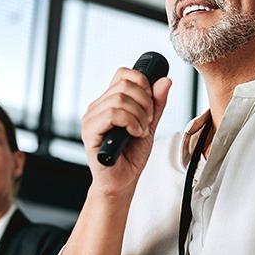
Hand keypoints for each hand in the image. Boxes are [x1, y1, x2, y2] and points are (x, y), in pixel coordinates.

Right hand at [81, 67, 171, 196]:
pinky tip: (134, 134)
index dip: (142, 83)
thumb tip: (165, 81)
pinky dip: (130, 122)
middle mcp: (98, 106)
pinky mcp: (89, 131)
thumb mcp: (150, 124)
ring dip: (139, 116)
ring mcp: (91, 118)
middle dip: (145, 103)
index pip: (123, 74)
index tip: (151, 105)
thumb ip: (157, 104)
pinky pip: (112, 114)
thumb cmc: (131, 156)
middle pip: (125, 84)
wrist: (122, 181)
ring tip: (140, 131)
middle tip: (147, 122)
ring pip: (120, 99)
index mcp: (109, 101)